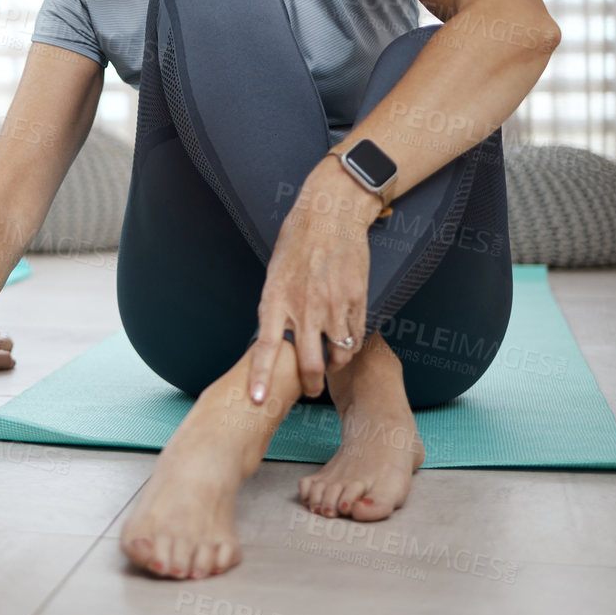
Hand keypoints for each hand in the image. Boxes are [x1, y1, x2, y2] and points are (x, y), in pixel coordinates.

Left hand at [245, 165, 379, 402]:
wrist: (331, 214)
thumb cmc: (298, 241)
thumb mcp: (275, 273)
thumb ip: (276, 307)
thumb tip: (274, 336)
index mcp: (275, 299)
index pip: (265, 348)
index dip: (261, 377)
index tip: (259, 400)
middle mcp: (304, 306)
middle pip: (309, 364)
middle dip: (310, 385)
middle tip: (311, 391)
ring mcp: (332, 305)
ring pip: (338, 354)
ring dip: (335, 364)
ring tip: (331, 361)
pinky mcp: (356, 300)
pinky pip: (355, 335)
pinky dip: (351, 343)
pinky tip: (346, 338)